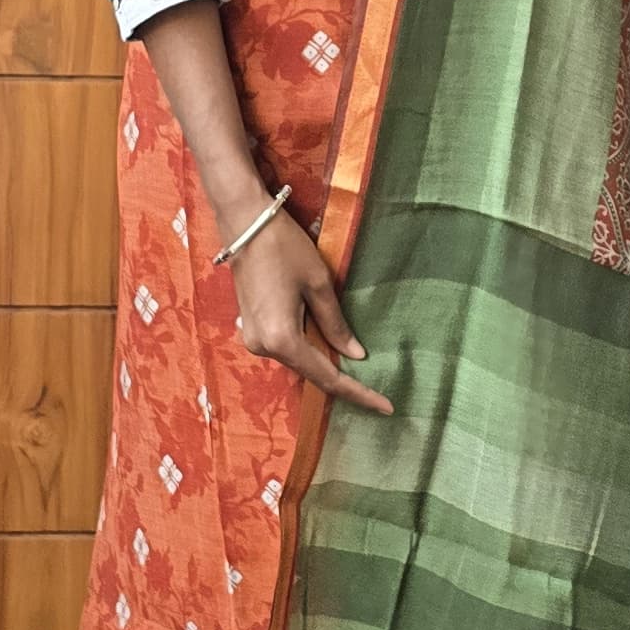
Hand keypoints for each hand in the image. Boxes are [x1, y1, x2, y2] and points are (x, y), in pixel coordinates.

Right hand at [231, 206, 393, 414]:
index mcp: (281, 339)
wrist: (243, 223)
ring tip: (361, 372)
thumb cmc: (284, 248)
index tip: (386, 407)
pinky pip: (287, 348)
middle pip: (311, 372)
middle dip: (344, 381)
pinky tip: (331, 348)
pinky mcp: (251, 328)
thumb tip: (355, 355)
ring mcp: (253, 339)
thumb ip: (336, 324)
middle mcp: (262, 347)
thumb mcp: (318, 284)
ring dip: (326, 363)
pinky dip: (311, 350)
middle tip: (380, 394)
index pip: (327, 377)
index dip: (358, 393)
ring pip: (299, 360)